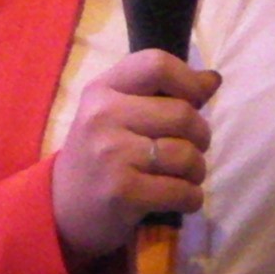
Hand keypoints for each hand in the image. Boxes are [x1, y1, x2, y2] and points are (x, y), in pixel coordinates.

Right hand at [51, 49, 221, 266]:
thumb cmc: (100, 155)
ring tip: (185, 176)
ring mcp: (111, 155)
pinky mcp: (122, 193)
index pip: (157, 64)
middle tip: (193, 149)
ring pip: (186, 155)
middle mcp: (103, 116)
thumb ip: (162, 93)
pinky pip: (181, 191)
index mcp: (102, 89)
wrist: (62, 209)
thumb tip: (212, 79)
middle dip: (201, 135)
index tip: (196, 101)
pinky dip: (191, 198)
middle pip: (182, 114)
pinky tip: (180, 198)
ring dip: (197, 171)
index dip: (188, 81)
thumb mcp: (118, 113)